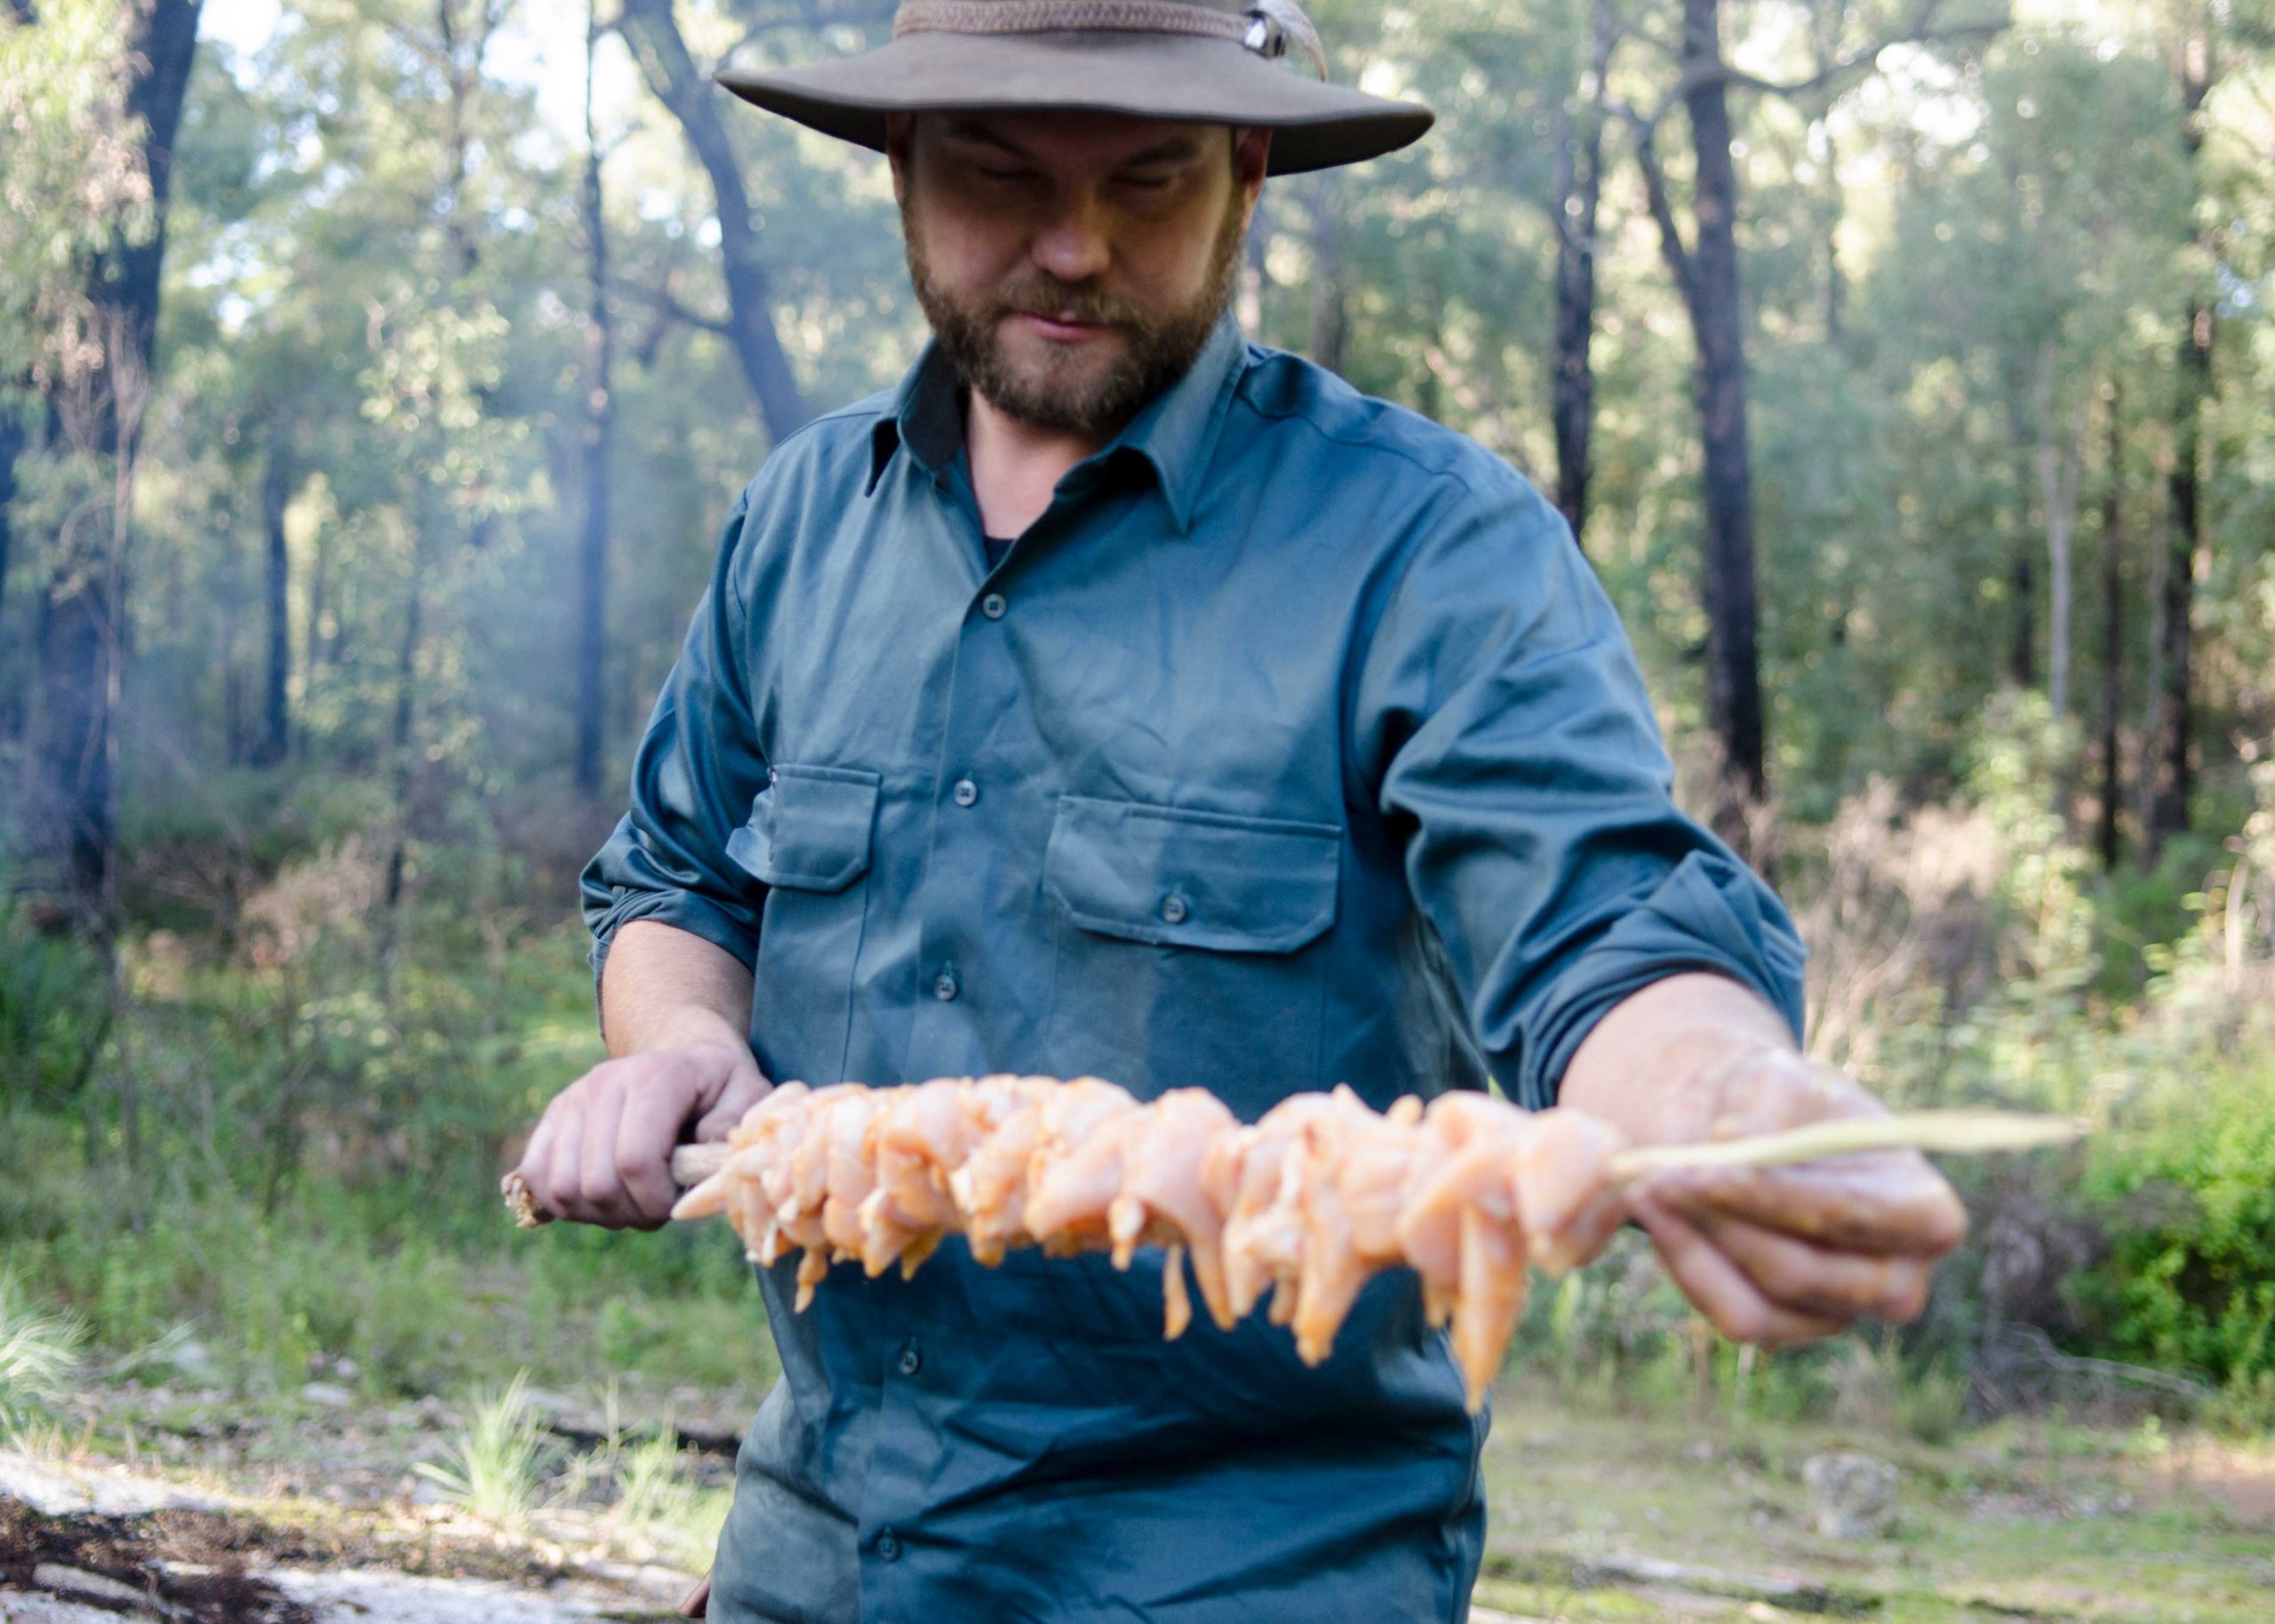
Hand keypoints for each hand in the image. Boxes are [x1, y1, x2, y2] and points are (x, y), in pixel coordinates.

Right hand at [515, 1041, 770, 1228]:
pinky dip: (564, 1203)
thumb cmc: (718, 1087)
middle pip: (596, 1183)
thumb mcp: (748, 1093)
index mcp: (655, 1078)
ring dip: (599, 1213)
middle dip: (631, 1212)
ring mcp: (572, 1100)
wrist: (681, 1057)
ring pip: (563, 1187)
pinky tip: (600, 1199)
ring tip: (631, 1201)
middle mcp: (604, 1084)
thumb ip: (736, 1121)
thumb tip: (703, 1154)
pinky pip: (535, 1175)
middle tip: (657, 1207)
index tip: (676, 1203)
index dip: (654, 1200)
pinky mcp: (552, 1117)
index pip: (635, 1160)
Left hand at [1627, 1049, 1966, 1345]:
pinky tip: (1653, 1211)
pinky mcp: (1789, 1328)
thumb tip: (1739, 1139)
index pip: (1852, 1216)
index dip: (1776, 1195)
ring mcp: (1842, 1313)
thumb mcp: (1782, 1078)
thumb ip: (1770, 1102)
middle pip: (1799, 1272)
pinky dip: (1684, 1262)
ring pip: (1758, 1307)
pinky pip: (1732, 1315)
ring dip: (1688, 1244)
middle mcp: (1897, 1279)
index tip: (1706, 1163)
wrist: (1756, 1128)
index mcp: (1924, 1211)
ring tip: (1641, 1182)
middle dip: (1720, 1224)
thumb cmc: (1785, 1100)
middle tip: (1654, 1174)